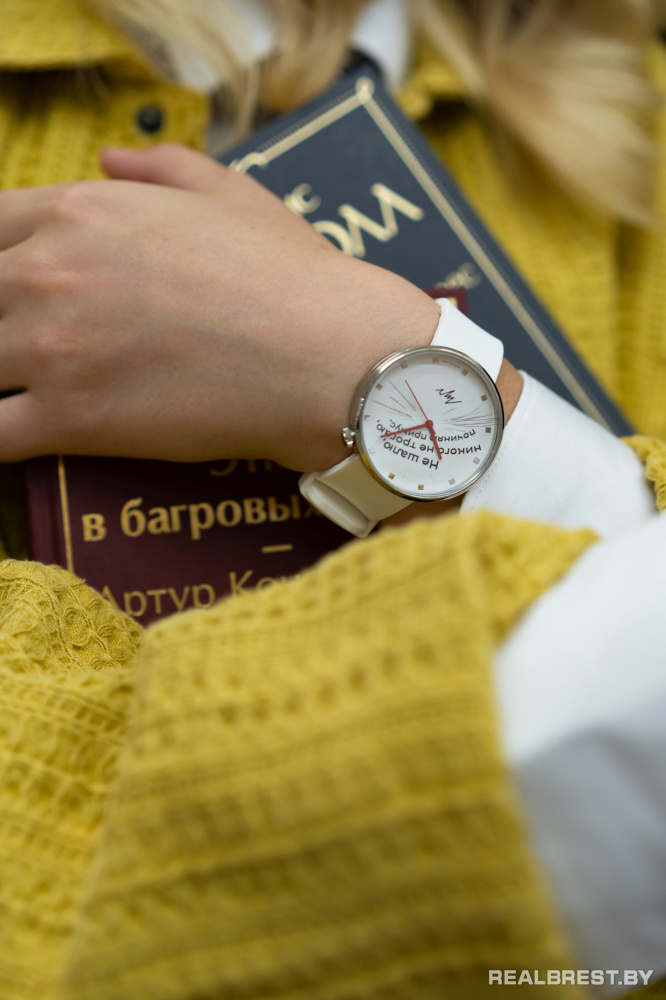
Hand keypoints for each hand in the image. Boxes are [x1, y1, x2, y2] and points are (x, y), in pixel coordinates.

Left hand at [0, 143, 440, 468]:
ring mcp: (53, 348)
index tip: (21, 295)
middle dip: (5, 324)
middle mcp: (48, 272)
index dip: (2, 264)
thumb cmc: (290, 277)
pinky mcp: (71, 420)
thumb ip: (160, 167)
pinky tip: (17, 437)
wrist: (329, 356)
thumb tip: (110, 158)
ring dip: (2, 379)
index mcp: (80, 211)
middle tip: (33, 351)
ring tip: (31, 394)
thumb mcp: (232, 193)